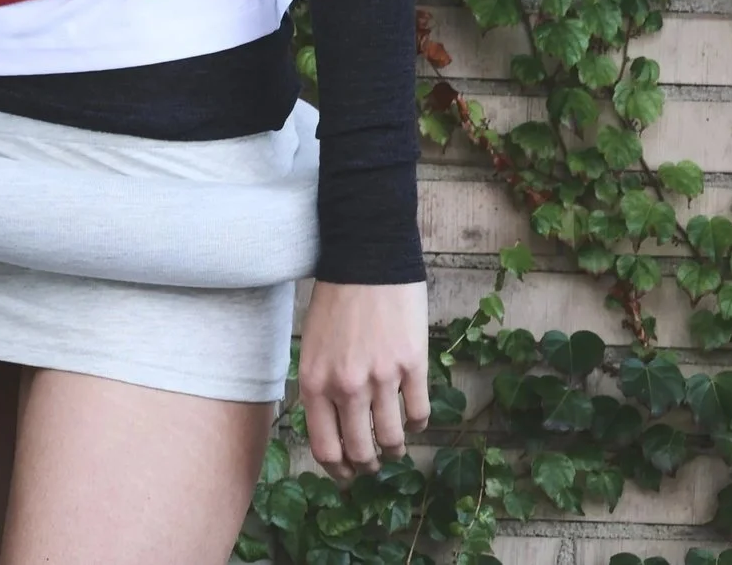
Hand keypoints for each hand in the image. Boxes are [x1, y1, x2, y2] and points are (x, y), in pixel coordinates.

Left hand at [297, 279, 430, 479]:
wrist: (366, 259)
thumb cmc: (335, 300)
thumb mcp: (312, 347)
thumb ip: (320, 387)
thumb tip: (333, 426)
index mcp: (316, 383)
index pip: (325, 448)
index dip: (338, 469)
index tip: (347, 473)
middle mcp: (347, 387)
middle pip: (360, 450)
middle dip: (368, 464)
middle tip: (373, 463)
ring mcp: (382, 378)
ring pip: (392, 437)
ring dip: (395, 449)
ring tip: (396, 447)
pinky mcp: (412, 365)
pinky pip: (419, 413)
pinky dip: (418, 424)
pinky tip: (414, 421)